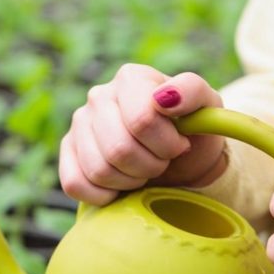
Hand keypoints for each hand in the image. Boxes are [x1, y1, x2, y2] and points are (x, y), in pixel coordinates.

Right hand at [58, 64, 224, 205]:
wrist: (180, 161)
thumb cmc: (192, 132)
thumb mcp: (207, 107)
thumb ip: (191, 92)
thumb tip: (164, 98)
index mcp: (131, 78)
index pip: (141, 120)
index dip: (166, 144)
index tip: (179, 144)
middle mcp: (99, 96)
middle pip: (119, 149)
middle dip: (150, 165)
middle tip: (162, 161)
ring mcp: (79, 124)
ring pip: (98, 170)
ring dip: (130, 181)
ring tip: (143, 170)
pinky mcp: (67, 152)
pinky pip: (74, 184)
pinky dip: (104, 195)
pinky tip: (120, 185)